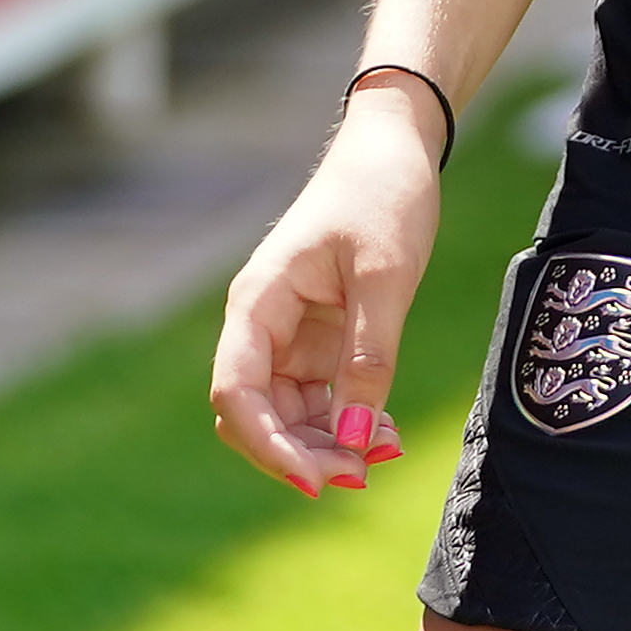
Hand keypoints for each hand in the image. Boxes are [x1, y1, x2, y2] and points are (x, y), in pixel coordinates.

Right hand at [206, 88, 446, 495]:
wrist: (393, 150)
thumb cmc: (382, 198)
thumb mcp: (385, 278)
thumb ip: (368, 361)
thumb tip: (355, 442)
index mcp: (258, 302)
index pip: (237, 393)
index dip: (267, 446)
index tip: (318, 480)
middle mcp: (262, 326)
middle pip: (258, 416)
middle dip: (303, 454)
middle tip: (365, 470)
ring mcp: (288, 338)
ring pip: (289, 418)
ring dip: (329, 445)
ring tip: (387, 446)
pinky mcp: (317, 341)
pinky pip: (319, 401)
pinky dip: (347, 423)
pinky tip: (385, 430)